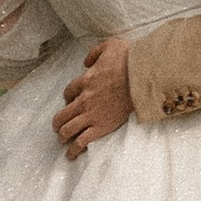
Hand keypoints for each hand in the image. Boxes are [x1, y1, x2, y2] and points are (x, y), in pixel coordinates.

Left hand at [55, 39, 133, 157]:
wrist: (143, 76)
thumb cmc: (129, 60)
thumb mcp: (109, 46)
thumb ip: (94, 53)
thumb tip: (86, 61)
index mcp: (85, 80)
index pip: (68, 92)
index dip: (68, 98)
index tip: (71, 101)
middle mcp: (84, 99)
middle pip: (62, 114)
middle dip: (57, 122)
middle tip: (57, 126)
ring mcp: (92, 114)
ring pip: (68, 129)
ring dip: (62, 135)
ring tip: (62, 140)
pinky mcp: (102, 127)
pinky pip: (82, 141)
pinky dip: (74, 149)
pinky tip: (71, 155)